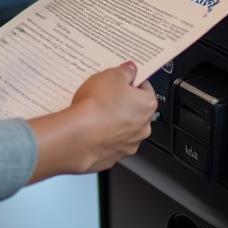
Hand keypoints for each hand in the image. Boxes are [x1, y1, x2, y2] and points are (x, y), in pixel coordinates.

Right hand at [26, 62, 157, 181]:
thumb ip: (125, 72)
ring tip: (94, 110)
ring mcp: (129, 144)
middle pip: (135, 108)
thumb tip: (130, 70)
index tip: (121, 78)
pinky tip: (90, 126)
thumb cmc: (97, 106)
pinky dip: (103, 134)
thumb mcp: (112, 75)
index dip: (131, 81)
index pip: (145, 87)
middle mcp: (143, 127)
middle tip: (105, 93)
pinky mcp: (113, 156)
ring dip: (113, 119)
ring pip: (124, 127)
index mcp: (147, 105)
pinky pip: (110, 141)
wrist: (79, 135)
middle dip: (122, 101)